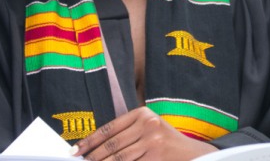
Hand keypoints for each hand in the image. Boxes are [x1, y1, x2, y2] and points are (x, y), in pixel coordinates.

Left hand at [70, 107, 217, 159]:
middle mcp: (148, 124)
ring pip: (119, 158)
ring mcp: (153, 141)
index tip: (75, 150)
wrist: (194, 154)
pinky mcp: (156, 157)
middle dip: (93, 156)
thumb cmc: (165, 142)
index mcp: (142, 113)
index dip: (89, 141)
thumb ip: (126, 133)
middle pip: (112, 145)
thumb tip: (96, 148)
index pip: (109, 128)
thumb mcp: (148, 129)